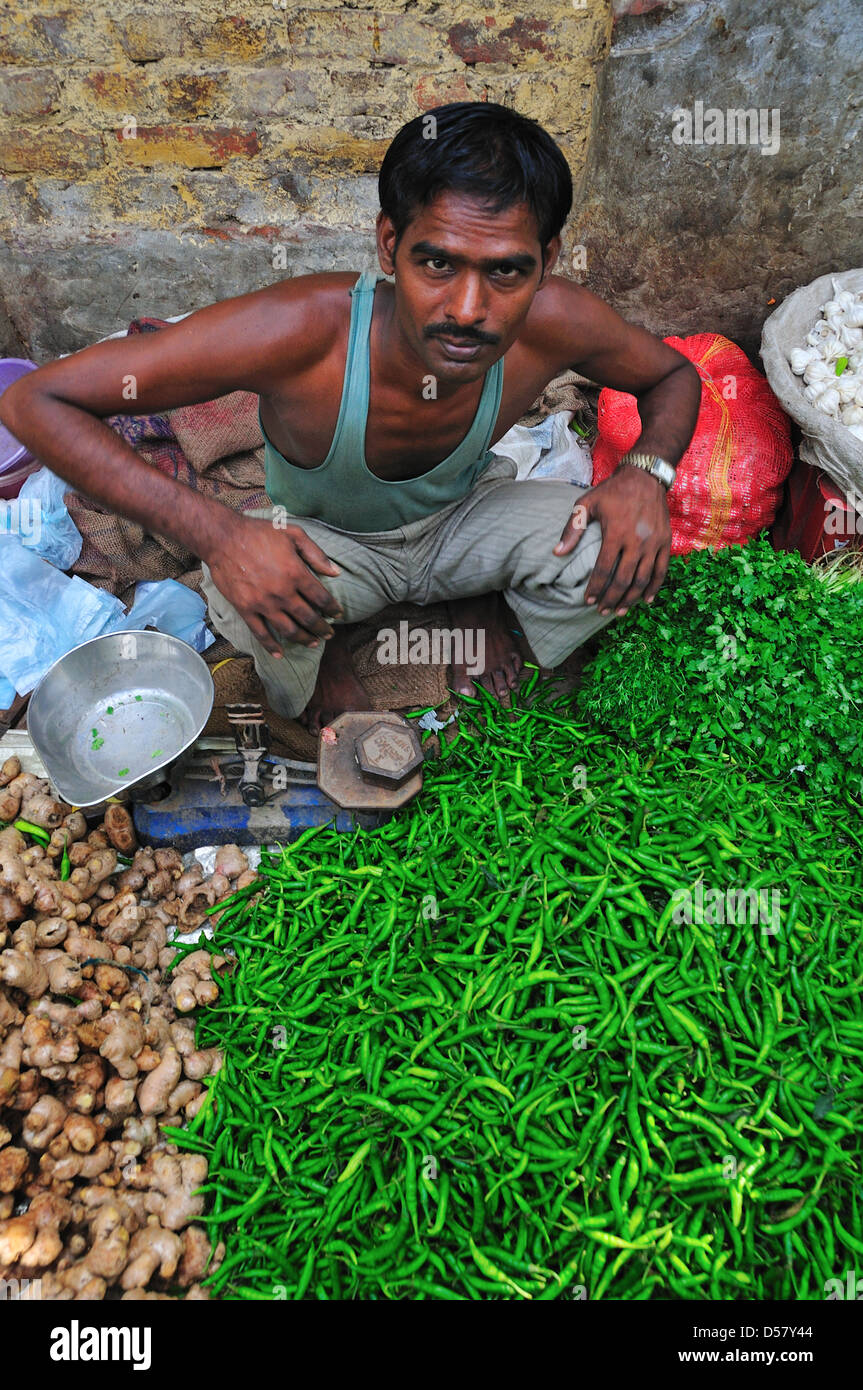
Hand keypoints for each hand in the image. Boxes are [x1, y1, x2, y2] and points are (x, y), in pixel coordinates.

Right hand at [206, 515, 343, 654]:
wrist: (223, 538)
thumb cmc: (259, 532)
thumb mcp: (293, 534)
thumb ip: (316, 554)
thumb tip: (336, 573)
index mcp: (296, 573)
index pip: (321, 598)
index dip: (333, 608)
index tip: (338, 614)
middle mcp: (282, 592)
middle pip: (308, 618)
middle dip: (322, 628)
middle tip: (329, 633)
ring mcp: (263, 604)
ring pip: (288, 630)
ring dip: (303, 639)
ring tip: (313, 643)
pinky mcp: (246, 609)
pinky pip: (260, 633)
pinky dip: (271, 646)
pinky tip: (280, 654)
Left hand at [553, 464, 671, 614]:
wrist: (645, 477)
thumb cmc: (612, 491)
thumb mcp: (587, 503)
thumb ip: (572, 529)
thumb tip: (557, 553)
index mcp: (616, 533)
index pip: (604, 569)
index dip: (595, 588)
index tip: (587, 601)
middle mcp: (637, 541)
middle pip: (623, 580)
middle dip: (611, 599)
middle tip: (602, 611)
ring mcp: (653, 543)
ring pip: (643, 580)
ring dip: (631, 599)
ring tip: (620, 611)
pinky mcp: (665, 542)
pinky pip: (662, 570)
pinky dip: (654, 587)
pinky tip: (646, 600)